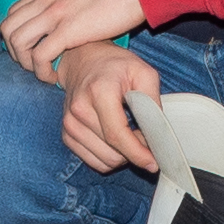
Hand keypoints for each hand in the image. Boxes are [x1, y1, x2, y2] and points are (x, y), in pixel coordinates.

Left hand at [0, 0, 144, 80]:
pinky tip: (55, 76)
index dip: (16, 36)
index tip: (30, 51)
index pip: (14, 12)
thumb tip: (63, 16)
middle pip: (9, 28)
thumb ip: (66, 0)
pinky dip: (42, 70)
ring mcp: (55, 12)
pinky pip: (40, 55)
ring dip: (26, 63)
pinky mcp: (68, 29)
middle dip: (15, 52)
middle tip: (33, 65)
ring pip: (18, 42)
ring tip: (44, 72)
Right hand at [54, 42, 162, 173]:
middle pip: (112, 152)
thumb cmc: (115, 67)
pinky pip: (93, 161)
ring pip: (104, 161)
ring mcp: (70, 124)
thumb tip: (156, 134)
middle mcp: (79, 109)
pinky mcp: (67, 134)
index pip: (117, 134)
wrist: (84, 61)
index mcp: (99, 91)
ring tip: (129, 135)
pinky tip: (115, 140)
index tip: (153, 162)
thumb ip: (152, 102)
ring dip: (122, 156)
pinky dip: (108, 157)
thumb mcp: (143, 73)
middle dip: (133, 153)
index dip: (137, 153)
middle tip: (144, 138)